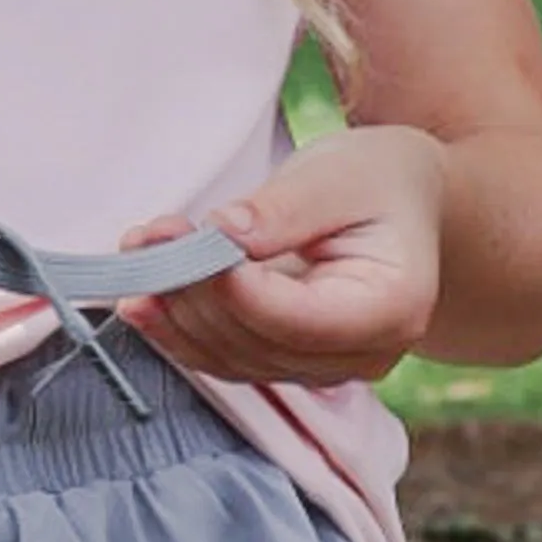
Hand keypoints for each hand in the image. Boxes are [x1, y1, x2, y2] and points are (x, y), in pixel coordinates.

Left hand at [114, 126, 447, 387]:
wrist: (403, 203)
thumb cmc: (378, 179)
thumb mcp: (339, 174)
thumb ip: (283, 209)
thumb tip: (221, 234)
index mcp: (392, 308)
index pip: (297, 319)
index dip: (232, 289)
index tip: (183, 242)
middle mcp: (364, 354)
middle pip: (258, 343)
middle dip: (192, 291)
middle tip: (147, 238)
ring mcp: (326, 366)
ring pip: (233, 358)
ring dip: (175, 312)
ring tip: (138, 257)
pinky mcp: (291, 362)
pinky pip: (226, 357)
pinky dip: (179, 329)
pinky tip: (141, 298)